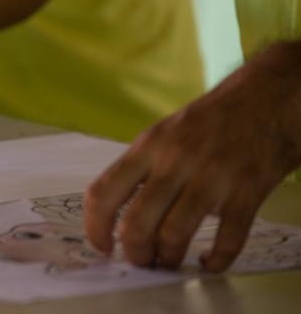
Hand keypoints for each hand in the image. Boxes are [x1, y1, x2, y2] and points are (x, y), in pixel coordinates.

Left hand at [85, 43, 300, 271]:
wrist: (267, 99)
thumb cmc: (209, 121)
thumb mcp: (162, 133)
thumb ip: (141, 169)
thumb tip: (116, 215)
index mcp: (148, 147)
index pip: (103, 192)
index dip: (95, 227)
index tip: (102, 247)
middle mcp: (174, 162)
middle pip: (137, 222)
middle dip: (135, 252)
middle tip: (141, 261)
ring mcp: (212, 178)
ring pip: (174, 234)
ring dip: (168, 258)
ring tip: (168, 262)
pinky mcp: (247, 193)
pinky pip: (227, 240)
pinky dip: (216, 261)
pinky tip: (208, 262)